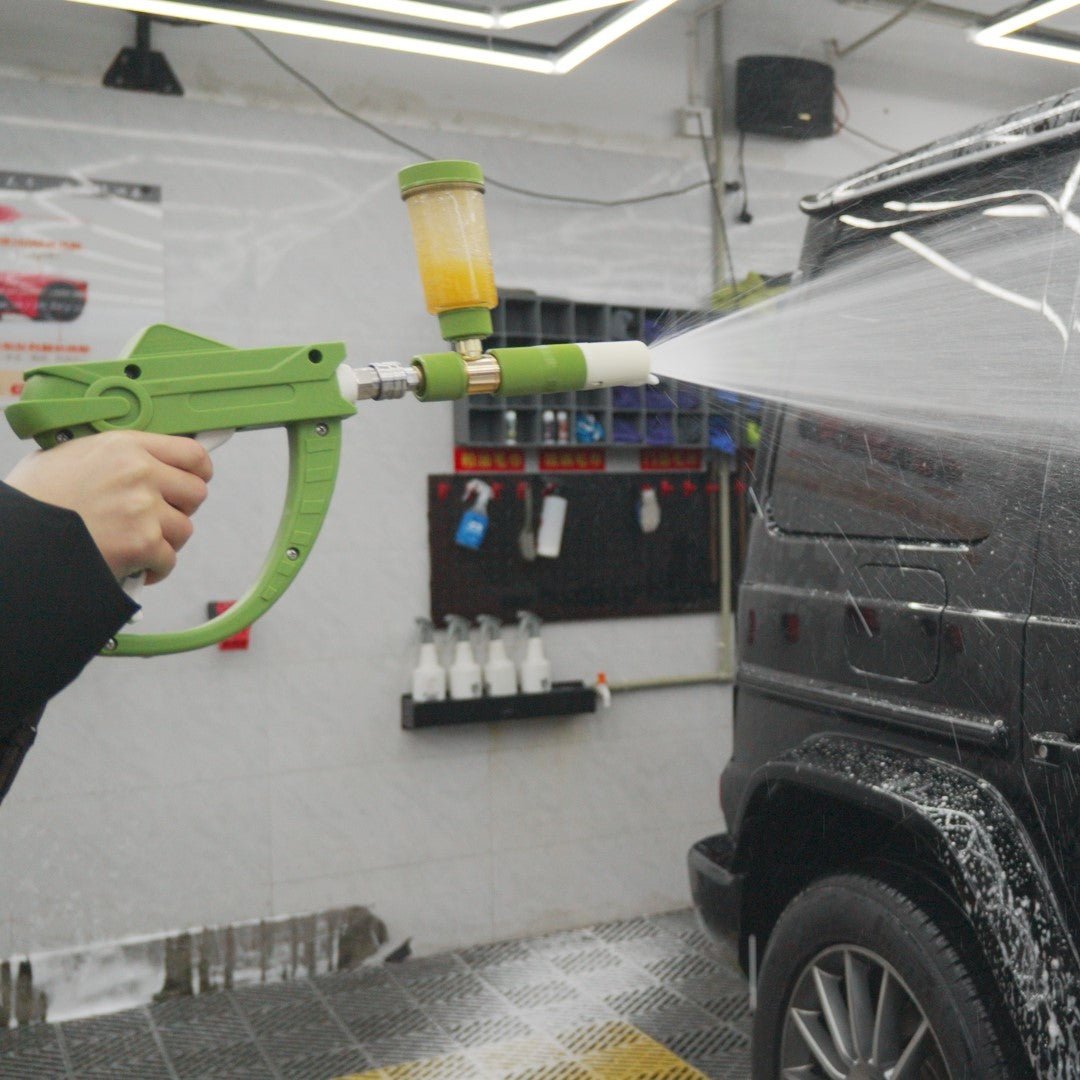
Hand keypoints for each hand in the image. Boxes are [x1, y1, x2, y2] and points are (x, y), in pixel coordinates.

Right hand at [5, 430, 212, 584]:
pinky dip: (155, 568)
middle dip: (181, 509)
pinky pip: (169, 559)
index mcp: (124, 446)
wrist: (18, 538)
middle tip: (158, 519)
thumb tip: (140, 461)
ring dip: (166, 541)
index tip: (192, 482)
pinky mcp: (142, 543)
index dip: (198, 472)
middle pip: (197, 492)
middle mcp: (139, 472)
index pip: (191, 453)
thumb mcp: (68, 457)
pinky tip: (134, 566)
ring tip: (138, 545)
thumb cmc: (35, 499)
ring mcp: (143, 508)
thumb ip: (110, 457)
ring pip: (185, 529)